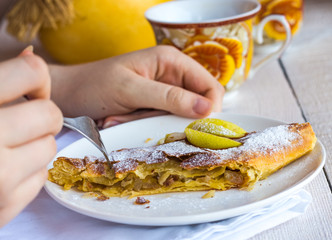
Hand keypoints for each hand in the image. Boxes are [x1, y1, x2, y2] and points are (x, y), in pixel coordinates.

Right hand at [0, 52, 62, 226]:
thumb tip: (29, 54)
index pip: (33, 71)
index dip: (36, 78)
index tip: (28, 90)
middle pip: (51, 114)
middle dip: (40, 115)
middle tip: (19, 121)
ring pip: (50, 146)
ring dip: (33, 144)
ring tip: (4, 147)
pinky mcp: (5, 209)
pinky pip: (41, 178)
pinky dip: (27, 172)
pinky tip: (1, 171)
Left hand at [50, 46, 223, 124]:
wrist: (69, 95)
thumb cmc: (94, 86)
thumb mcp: (131, 90)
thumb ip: (169, 98)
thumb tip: (208, 109)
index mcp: (172, 61)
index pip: (210, 86)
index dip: (210, 109)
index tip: (195, 128)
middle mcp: (172, 76)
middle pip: (196, 106)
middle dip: (173, 119)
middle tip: (143, 120)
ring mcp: (163, 94)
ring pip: (178, 119)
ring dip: (153, 124)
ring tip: (124, 118)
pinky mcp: (153, 108)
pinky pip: (161, 124)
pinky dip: (145, 127)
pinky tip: (121, 120)